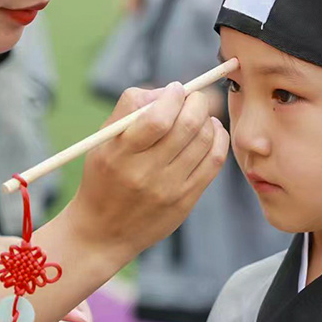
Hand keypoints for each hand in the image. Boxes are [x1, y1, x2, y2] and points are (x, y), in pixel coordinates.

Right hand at [66, 83, 228, 263]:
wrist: (103, 232)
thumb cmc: (104, 177)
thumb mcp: (103, 142)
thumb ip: (130, 109)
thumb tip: (168, 91)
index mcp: (119, 154)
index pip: (157, 118)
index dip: (174, 96)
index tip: (176, 90)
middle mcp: (144, 173)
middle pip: (187, 125)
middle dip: (197, 102)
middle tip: (194, 98)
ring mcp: (168, 189)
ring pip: (204, 140)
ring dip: (208, 119)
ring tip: (201, 115)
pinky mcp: (185, 200)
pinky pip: (214, 162)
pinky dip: (219, 139)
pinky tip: (212, 132)